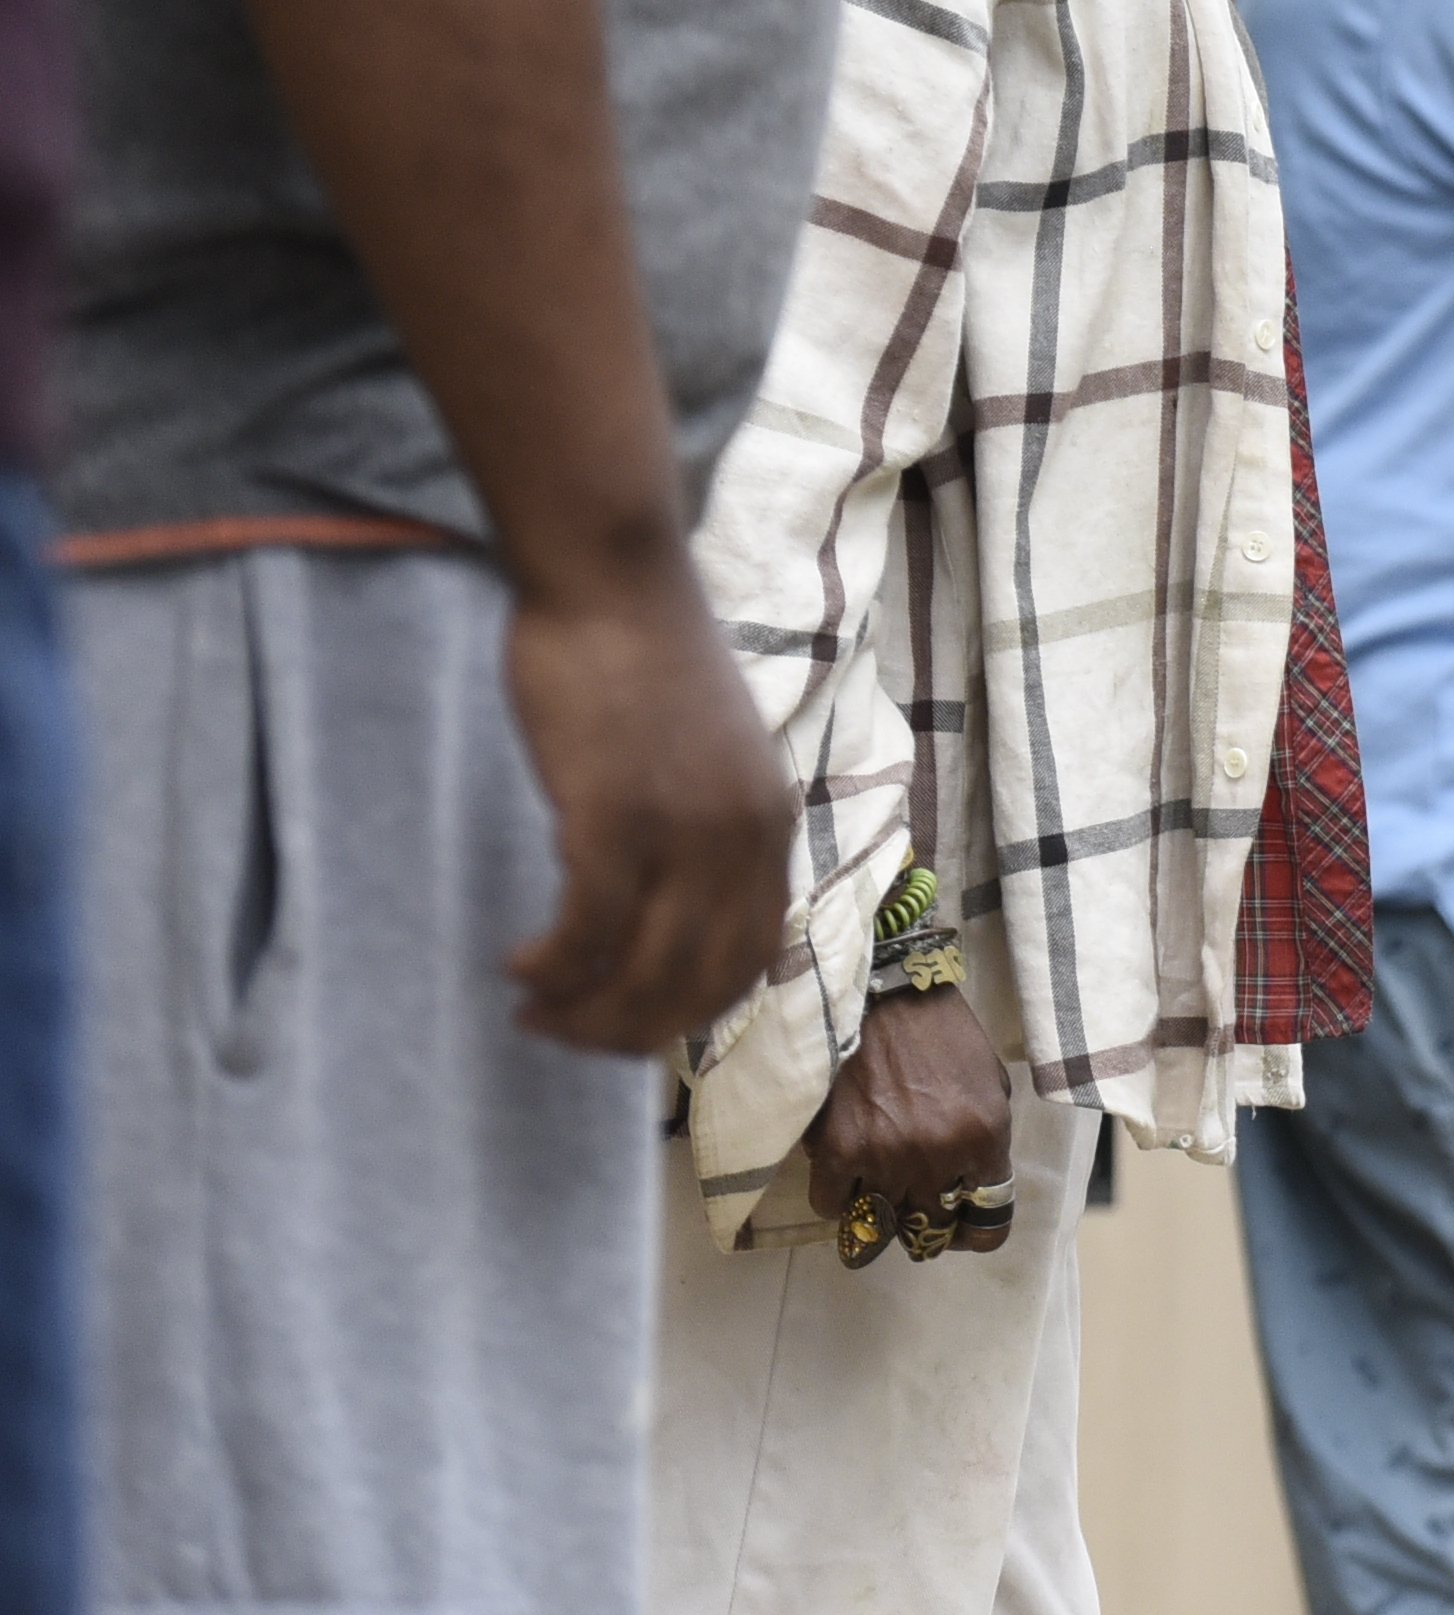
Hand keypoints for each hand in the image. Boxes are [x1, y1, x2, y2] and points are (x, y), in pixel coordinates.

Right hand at [498, 555, 793, 1051]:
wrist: (614, 582)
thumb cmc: (642, 661)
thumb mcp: (707, 756)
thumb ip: (704, 826)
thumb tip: (666, 903)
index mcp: (772, 822)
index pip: (753, 954)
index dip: (692, 1006)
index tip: (634, 1021)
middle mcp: (745, 835)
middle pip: (701, 981)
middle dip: (633, 1029)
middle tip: (569, 1033)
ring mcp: (685, 829)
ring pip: (645, 970)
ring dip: (585, 1012)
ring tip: (534, 1010)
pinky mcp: (616, 816)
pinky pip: (590, 931)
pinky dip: (554, 966)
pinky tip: (518, 967)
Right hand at [804, 977, 1017, 1255]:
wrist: (887, 993)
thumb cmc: (944, 1033)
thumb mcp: (991, 1084)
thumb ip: (986, 1141)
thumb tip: (972, 1188)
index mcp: (985, 1139)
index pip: (987, 1226)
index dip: (974, 1234)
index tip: (962, 1230)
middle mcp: (938, 1156)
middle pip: (931, 1227)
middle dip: (927, 1221)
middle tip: (917, 1204)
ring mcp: (886, 1156)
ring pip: (882, 1220)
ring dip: (881, 1207)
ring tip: (879, 1183)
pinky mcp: (838, 1149)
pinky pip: (832, 1205)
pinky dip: (838, 1197)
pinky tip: (845, 1174)